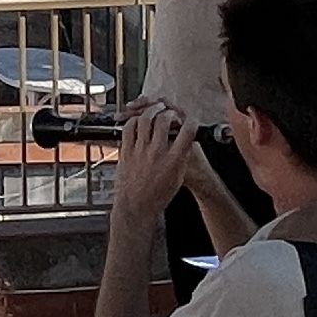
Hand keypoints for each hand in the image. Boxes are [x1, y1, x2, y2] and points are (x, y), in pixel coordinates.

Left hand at [113, 101, 199, 226]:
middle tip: (170, 113)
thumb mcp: (178, 177)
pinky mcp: (126, 151)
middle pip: (164, 120)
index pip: (187, 131)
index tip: (190, 120)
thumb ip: (181, 156)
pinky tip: (139, 120)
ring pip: (145, 119)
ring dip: (152, 110)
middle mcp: (156, 153)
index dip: (191, 121)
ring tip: (156, 110)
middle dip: (169, 112)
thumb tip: (184, 139)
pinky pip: (129, 127)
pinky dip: (135, 119)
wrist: (136, 207)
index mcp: (173, 160)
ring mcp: (139, 151)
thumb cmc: (157, 195)